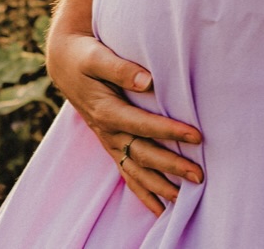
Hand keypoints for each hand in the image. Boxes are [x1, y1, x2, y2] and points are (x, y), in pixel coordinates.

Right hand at [46, 28, 203, 215]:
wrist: (64, 63)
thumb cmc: (84, 56)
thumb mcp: (97, 56)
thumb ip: (121, 69)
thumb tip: (147, 80)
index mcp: (106, 110)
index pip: (142, 125)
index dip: (169, 131)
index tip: (196, 136)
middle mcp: (107, 131)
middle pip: (142, 154)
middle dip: (171, 166)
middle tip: (199, 175)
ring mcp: (109, 140)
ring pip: (135, 170)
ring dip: (159, 186)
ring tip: (185, 198)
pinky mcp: (111, 143)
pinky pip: (127, 172)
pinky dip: (142, 191)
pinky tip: (160, 208)